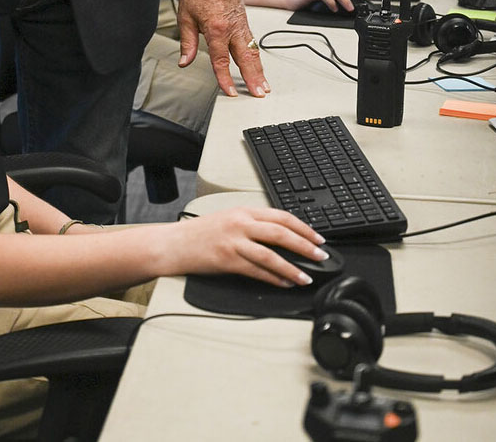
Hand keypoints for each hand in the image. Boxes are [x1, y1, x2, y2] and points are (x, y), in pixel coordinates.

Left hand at [177, 0, 269, 97]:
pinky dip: (257, 56)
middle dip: (253, 78)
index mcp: (216, 28)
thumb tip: (184, 61)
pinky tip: (259, 66)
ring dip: (259, 70)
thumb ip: (187, 43)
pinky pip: (253, 41)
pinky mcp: (245, 21)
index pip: (221, 60)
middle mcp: (232, 28)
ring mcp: (241, 24)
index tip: (230, 92)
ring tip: (264, 86)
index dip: (225, 78)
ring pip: (254, 51)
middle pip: (245, 58)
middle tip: (259, 94)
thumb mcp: (185, 18)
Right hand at [178, 206, 327, 286]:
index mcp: (243, 211)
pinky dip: (273, 278)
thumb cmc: (200, 233)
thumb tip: (281, 237)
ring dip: (292, 267)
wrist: (174, 243)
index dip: (303, 228)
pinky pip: (256, 271)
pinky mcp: (227, 260)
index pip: (281, 216)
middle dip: (305, 246)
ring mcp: (233, 241)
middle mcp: (240, 223)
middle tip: (321, 256)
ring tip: (306, 277)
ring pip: (271, 254)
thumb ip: (252, 224)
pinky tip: (284, 283)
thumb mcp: (228, 219)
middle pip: (281, 233)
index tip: (317, 237)